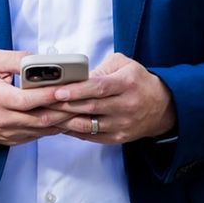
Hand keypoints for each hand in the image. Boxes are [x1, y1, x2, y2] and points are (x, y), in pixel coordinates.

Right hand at [0, 50, 76, 147]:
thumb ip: (15, 59)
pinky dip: (53, 127)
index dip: (49, 94)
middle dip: (64, 109)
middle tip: (83, 100)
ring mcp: (9, 132)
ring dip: (63, 121)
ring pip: (43, 130)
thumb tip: (39, 59)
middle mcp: (4, 118)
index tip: (67, 87)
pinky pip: (38, 135)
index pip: (28, 99)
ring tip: (81, 109)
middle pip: (40, 118)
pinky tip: (66, 118)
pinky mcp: (13, 140)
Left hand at [41, 53, 176, 144]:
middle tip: (41, 103)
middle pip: (90, 107)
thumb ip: (100, 69)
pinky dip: (73, 131)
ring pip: (88, 125)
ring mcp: (121, 124)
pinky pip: (91, 136)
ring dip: (64, 120)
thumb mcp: (124, 64)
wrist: (162, 107)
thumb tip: (75, 77)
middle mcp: (125, 106)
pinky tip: (59, 124)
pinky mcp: (118, 138)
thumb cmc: (137, 81)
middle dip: (63, 105)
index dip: (77, 90)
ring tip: (44, 115)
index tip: (57, 91)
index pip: (98, 88)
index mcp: (126, 84)